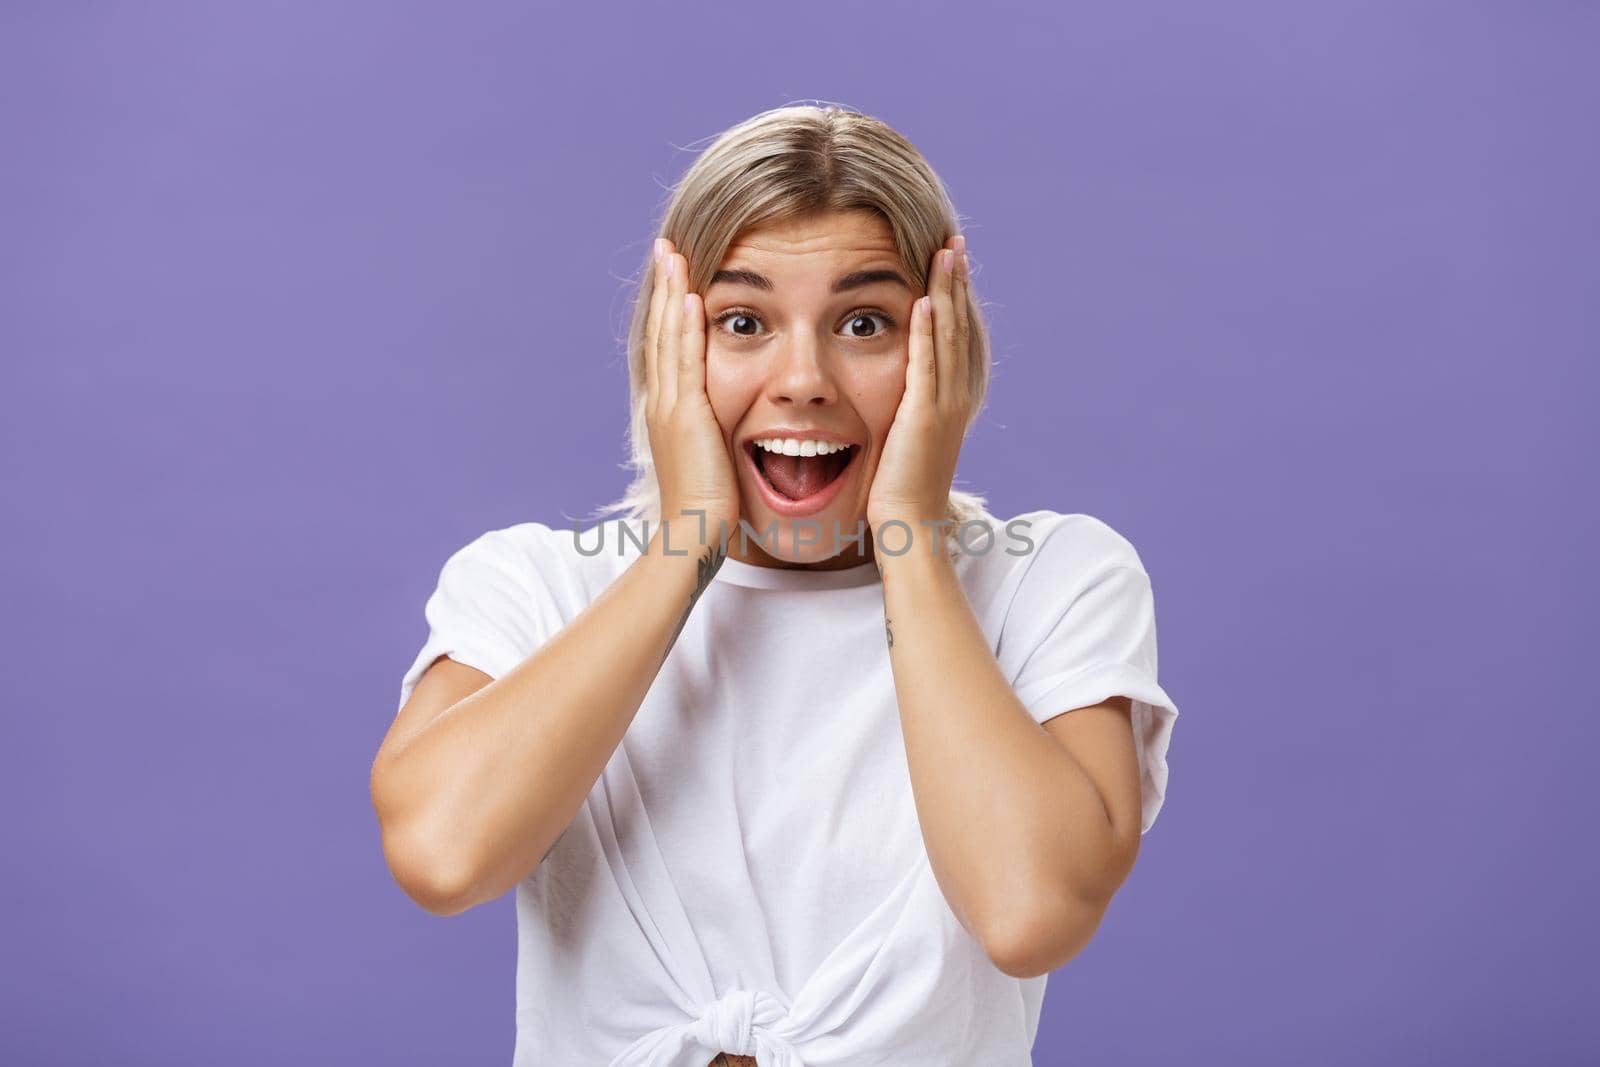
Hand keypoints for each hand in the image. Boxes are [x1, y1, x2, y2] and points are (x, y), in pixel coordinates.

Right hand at [644, 239, 740, 550]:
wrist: (693, 536)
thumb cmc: (711, 510)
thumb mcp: (713, 460)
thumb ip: (718, 434)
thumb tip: (734, 426)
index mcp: (670, 411)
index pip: (668, 347)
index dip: (669, 308)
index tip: (675, 275)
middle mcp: (663, 402)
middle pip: (660, 330)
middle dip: (663, 287)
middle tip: (666, 247)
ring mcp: (670, 407)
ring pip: (667, 336)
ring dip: (670, 292)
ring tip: (673, 253)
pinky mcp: (684, 415)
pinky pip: (685, 359)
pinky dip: (684, 326)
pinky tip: (689, 295)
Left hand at [866, 235, 972, 535]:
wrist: (908, 526)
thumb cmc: (898, 493)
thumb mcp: (905, 440)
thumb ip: (903, 412)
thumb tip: (892, 398)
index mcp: (949, 400)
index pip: (954, 337)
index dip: (953, 297)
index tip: (948, 263)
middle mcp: (954, 396)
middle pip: (959, 325)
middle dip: (955, 282)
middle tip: (954, 242)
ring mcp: (943, 404)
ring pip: (949, 335)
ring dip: (947, 291)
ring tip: (946, 252)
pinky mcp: (923, 415)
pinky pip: (927, 363)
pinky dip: (928, 329)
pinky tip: (925, 298)